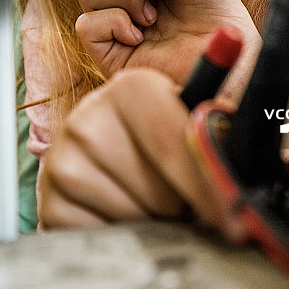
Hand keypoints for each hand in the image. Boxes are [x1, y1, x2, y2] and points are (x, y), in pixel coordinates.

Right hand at [39, 66, 247, 241]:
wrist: (104, 160)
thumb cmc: (157, 141)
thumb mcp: (187, 119)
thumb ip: (213, 115)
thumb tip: (236, 49)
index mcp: (131, 87)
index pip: (179, 145)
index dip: (212, 188)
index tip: (237, 222)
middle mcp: (89, 117)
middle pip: (162, 191)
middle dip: (182, 205)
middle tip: (184, 202)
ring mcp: (64, 159)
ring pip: (137, 218)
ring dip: (155, 223)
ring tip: (155, 205)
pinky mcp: (50, 202)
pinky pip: (104, 239)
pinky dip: (125, 238)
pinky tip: (127, 217)